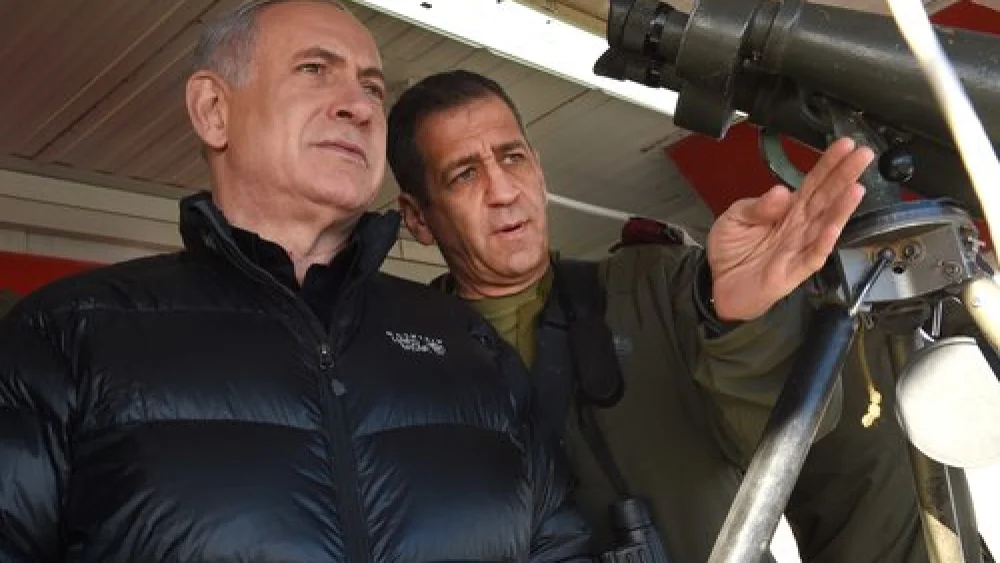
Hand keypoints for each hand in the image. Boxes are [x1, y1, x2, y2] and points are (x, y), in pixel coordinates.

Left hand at [707, 137, 873, 320]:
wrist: (719, 285)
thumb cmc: (730, 251)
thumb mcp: (734, 219)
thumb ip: (757, 206)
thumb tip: (781, 191)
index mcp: (786, 209)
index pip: (812, 183)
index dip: (828, 164)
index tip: (845, 145)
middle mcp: (798, 226)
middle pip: (826, 198)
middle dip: (845, 176)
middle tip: (864, 155)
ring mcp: (799, 248)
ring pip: (825, 225)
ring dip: (841, 208)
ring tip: (856, 187)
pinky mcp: (794, 271)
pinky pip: (812, 256)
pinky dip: (823, 243)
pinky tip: (833, 228)